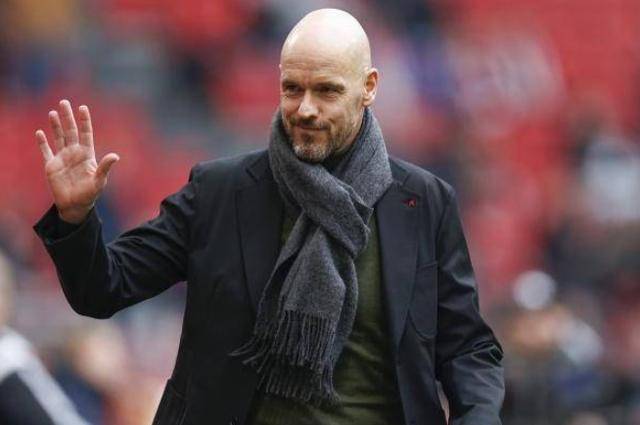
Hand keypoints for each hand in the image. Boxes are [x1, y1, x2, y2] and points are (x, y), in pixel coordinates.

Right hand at [36, 100, 119, 223]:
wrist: (75, 206)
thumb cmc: (90, 194)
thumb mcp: (99, 181)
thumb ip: (105, 167)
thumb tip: (116, 156)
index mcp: (87, 155)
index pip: (86, 134)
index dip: (84, 121)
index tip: (83, 107)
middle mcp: (74, 153)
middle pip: (71, 132)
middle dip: (67, 117)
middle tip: (64, 102)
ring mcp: (62, 158)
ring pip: (58, 138)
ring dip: (55, 126)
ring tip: (53, 112)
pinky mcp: (51, 166)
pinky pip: (46, 151)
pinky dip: (42, 142)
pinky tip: (39, 132)